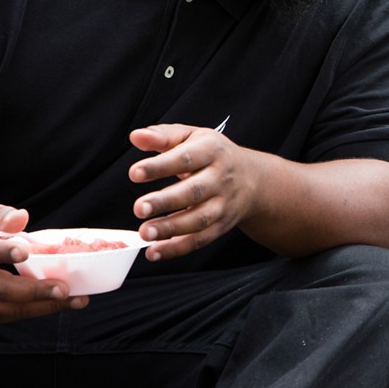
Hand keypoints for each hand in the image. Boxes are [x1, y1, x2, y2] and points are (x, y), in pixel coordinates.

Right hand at [0, 202, 88, 321]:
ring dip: (43, 306)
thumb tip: (21, 217)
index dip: (1, 251)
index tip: (25, 251)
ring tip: (75, 299)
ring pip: (9, 308)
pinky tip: (65, 302)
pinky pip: (14, 314)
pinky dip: (40, 310)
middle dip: (32, 291)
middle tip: (62, 288)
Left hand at [129, 124, 261, 260]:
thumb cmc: (213, 155)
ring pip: (198, 219)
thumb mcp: (192, 136)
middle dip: (166, 201)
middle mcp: (220, 178)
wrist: (254, 179)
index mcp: (211, 151)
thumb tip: (135, 137)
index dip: (160, 166)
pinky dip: (178, 248)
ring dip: (171, 228)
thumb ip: (163, 136)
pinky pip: (200, 239)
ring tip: (145, 232)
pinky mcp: (221, 226)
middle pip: (194, 191)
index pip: (185, 158)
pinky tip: (155, 251)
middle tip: (139, 208)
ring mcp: (223, 204)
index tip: (135, 173)